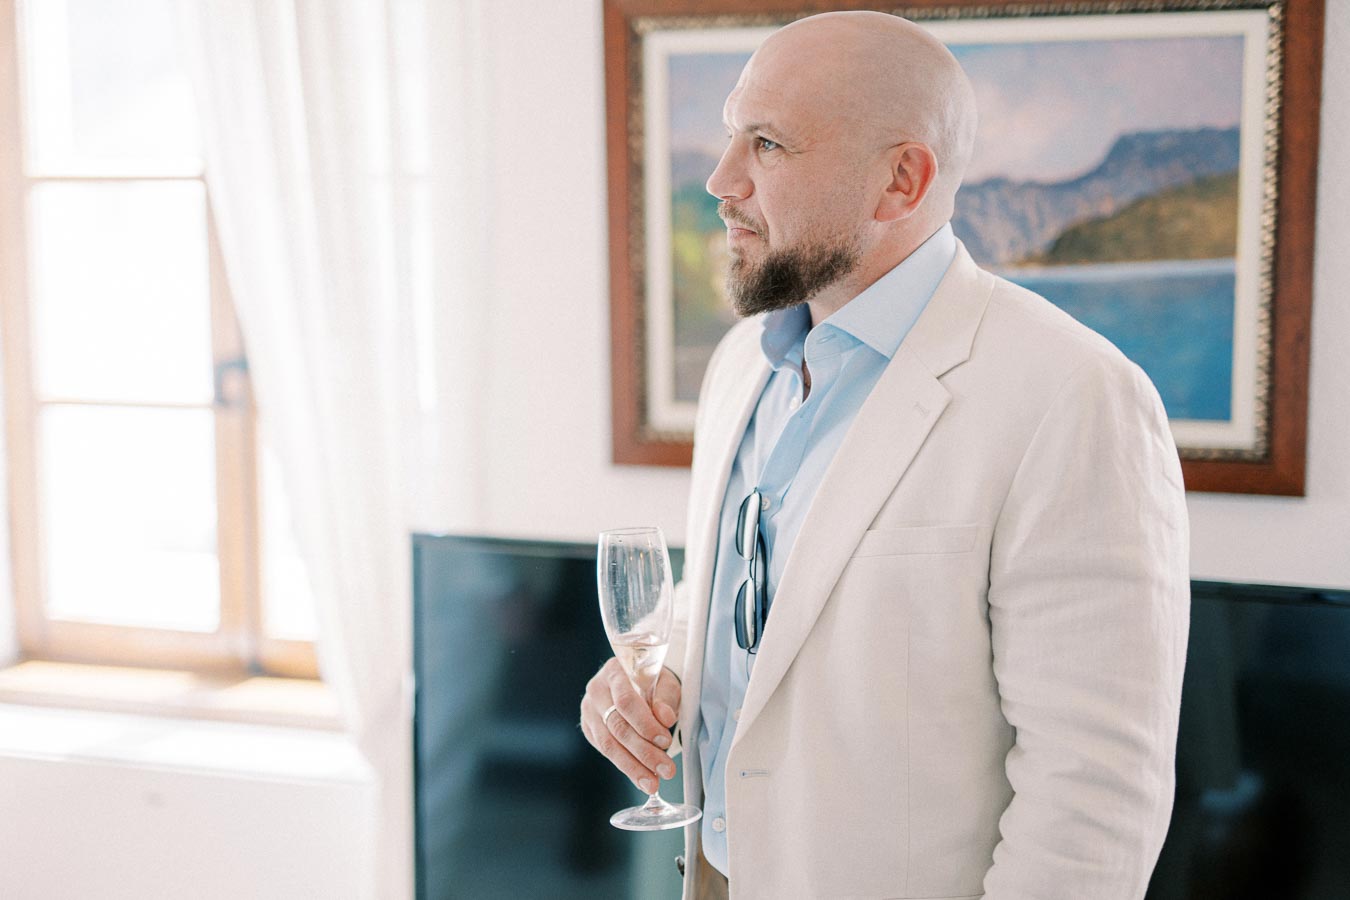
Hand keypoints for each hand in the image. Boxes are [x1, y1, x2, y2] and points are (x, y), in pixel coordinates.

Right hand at [580, 659, 680, 793]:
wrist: (636, 681)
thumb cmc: (653, 681)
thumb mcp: (665, 682)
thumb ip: (666, 698)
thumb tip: (666, 718)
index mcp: (614, 672)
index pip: (626, 702)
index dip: (646, 724)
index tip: (665, 741)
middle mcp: (596, 690)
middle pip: (617, 727)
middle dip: (644, 752)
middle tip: (666, 770)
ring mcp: (589, 711)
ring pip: (609, 745)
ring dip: (633, 767)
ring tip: (653, 783)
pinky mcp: (589, 729)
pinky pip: (606, 752)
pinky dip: (626, 766)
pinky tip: (642, 777)